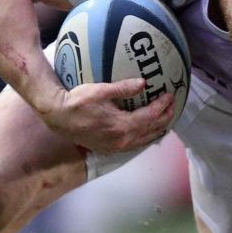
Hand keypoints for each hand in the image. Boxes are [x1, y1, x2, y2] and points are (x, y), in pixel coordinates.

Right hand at [40, 79, 174, 154]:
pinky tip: (147, 131)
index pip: (150, 117)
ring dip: (156, 130)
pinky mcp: (109, 149)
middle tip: (172, 106)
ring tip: (165, 119)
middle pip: (151, 131)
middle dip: (164, 118)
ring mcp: (115, 147)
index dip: (162, 106)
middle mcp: (121, 140)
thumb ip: (123, 88)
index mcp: (122, 126)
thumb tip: (143, 83)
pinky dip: (145, 137)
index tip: (170, 95)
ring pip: (144, 141)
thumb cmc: (77, 101)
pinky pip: (134, 145)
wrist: (58, 117)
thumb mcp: (101, 90)